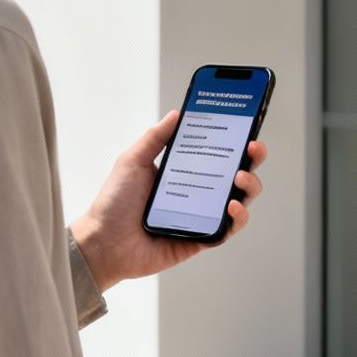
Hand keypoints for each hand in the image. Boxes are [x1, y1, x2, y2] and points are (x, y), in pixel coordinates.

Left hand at [70, 110, 266, 292]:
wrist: (104, 242)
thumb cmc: (114, 203)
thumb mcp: (133, 160)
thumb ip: (155, 137)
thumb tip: (177, 114)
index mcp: (183, 173)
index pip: (216, 153)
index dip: (234, 141)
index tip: (245, 127)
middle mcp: (196, 193)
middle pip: (235, 175)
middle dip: (251, 160)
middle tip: (252, 149)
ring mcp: (201, 216)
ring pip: (239, 201)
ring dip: (249, 187)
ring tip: (240, 178)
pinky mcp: (201, 239)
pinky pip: (227, 230)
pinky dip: (237, 218)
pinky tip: (232, 207)